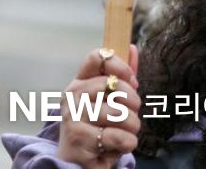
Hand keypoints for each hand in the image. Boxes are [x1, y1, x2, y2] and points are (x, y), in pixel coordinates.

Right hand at [58, 46, 140, 168]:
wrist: (78, 165)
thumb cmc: (97, 130)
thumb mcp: (110, 102)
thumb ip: (121, 76)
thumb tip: (132, 48)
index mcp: (79, 83)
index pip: (97, 56)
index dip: (120, 65)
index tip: (131, 80)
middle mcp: (72, 96)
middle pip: (115, 84)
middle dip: (133, 103)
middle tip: (129, 115)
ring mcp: (73, 117)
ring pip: (120, 113)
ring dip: (132, 126)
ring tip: (124, 133)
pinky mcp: (78, 139)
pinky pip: (118, 136)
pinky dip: (127, 143)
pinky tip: (117, 147)